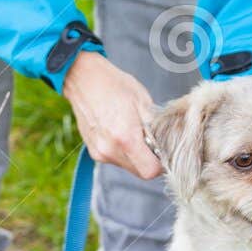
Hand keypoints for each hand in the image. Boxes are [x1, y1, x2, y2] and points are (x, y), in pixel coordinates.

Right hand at [63, 50, 164, 178]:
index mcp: (125, 138)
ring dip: (136, 156)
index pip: (150, 171)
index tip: (163, 151)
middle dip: (149, 160)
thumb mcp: (144, 101)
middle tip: (152, 140)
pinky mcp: (93, 151)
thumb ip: (156, 127)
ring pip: (128, 167)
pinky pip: (116, 159)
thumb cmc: (114, 85)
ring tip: (135, 132)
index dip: (161, 164)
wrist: (84, 79)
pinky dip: (123, 152)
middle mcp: (110, 150)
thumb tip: (168, 143)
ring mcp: (99, 152)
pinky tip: (122, 132)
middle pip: (139, 171)